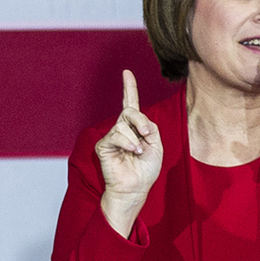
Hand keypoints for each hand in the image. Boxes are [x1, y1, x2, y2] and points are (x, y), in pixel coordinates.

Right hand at [96, 70, 162, 236]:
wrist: (136, 188)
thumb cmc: (145, 170)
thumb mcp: (156, 145)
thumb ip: (150, 128)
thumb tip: (139, 122)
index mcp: (135, 128)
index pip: (131, 103)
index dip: (129, 87)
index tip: (126, 72)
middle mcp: (122, 129)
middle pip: (130, 111)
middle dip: (141, 120)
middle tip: (147, 134)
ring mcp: (111, 137)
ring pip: (124, 124)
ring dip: (136, 138)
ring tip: (138, 151)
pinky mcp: (103, 146)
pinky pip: (116, 135)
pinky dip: (128, 142)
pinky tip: (132, 151)